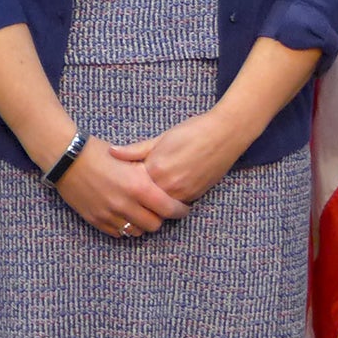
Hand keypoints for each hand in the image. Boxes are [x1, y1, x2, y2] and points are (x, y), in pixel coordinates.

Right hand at [54, 139, 190, 237]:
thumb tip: (170, 182)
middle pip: (155, 224)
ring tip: (145, 213)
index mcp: (139, 186)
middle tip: (163, 210)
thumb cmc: (103, 152)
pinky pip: (118, 233)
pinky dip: (126, 226)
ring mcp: (109, 214)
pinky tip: (128, 215)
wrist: (68, 158)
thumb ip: (152, 173)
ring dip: (143, 224)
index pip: (169, 209)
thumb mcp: (133, 158)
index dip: (180, 210)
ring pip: (136, 232)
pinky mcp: (95, 220)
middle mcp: (125, 204)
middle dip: (162, 218)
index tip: (183, 208)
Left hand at [109, 110, 250, 203]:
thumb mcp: (162, 137)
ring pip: (159, 207)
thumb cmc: (194, 130)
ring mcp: (182, 192)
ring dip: (153, 203)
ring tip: (148, 196)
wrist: (226, 133)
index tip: (120, 182)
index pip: (131, 184)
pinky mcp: (195, 195)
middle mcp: (167, 184)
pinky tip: (168, 192)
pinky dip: (169, 201)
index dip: (125, 184)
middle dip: (137, 199)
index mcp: (155, 168)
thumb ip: (136, 149)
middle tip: (129, 197)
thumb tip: (111, 152)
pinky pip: (175, 204)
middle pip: (143, 200)